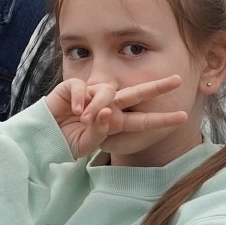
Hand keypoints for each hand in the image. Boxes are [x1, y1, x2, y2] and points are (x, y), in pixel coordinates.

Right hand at [45, 75, 188, 156]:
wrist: (42, 136)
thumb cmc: (65, 141)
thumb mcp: (86, 144)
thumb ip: (100, 131)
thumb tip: (106, 113)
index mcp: (113, 122)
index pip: (141, 120)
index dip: (161, 118)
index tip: (183, 116)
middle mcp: (106, 106)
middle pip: (135, 94)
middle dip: (157, 87)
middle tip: (177, 80)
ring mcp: (90, 94)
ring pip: (106, 92)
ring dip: (98, 105)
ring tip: (84, 119)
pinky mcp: (72, 87)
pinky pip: (82, 88)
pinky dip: (80, 99)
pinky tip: (75, 110)